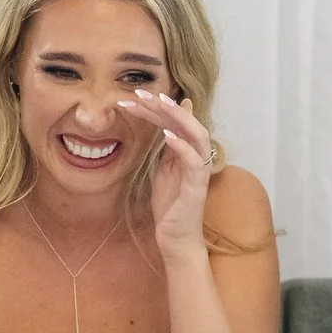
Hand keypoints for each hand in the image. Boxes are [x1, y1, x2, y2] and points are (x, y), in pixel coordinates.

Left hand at [118, 88, 212, 260]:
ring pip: (197, 134)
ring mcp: (198, 171)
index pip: (174, 121)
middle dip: (164, 105)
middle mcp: (197, 156)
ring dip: (177, 117)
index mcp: (187, 151)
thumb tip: (167, 124)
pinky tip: (167, 136)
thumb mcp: (164, 170)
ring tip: (158, 104)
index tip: (133, 97)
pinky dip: (182, 146)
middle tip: (140, 94)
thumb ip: (167, 147)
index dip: (156, 107)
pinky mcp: (196, 187)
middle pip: (186, 121)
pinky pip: (194, 161)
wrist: (176, 238)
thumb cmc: (170, 205)